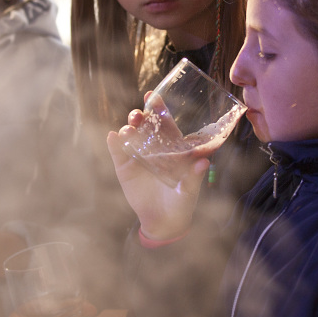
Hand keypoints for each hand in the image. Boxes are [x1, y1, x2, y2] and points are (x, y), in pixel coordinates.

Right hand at [107, 105, 208, 240]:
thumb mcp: (190, 190)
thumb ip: (194, 177)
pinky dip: (114, 144)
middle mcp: (153, 148)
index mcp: (170, 147)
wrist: (164, 222)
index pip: (164, 123)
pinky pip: (117, 153)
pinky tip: (113, 137)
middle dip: (139, 114)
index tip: (152, 95)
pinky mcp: (124, 168)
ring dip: (127, 128)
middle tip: (138, 114)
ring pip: (129, 135)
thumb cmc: (182, 202)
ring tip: (129, 128)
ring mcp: (137, 157)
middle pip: (143, 124)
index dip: (157, 108)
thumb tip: (204, 162)